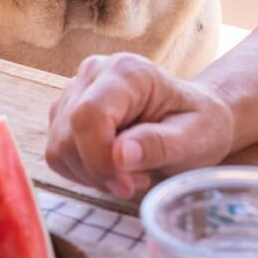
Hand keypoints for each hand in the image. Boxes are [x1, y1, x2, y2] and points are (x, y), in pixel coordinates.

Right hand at [45, 53, 234, 198]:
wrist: (196, 117)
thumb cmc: (200, 125)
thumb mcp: (195, 138)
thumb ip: (159, 144)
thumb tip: (120, 155)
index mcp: (128, 72)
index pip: (89, 115)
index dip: (99, 158)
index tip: (127, 184)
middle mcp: (94, 73)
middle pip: (68, 134)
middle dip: (98, 171)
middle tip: (136, 182)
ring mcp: (75, 91)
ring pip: (58, 147)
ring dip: (91, 174)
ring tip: (130, 174)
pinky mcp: (65, 113)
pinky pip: (57, 153)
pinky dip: (83, 172)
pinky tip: (114, 169)